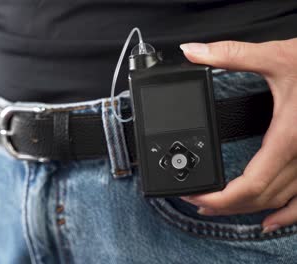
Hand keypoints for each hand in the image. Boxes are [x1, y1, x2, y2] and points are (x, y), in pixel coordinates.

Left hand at [179, 39, 296, 232]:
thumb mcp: (276, 56)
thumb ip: (231, 54)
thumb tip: (192, 52)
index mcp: (289, 136)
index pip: (251, 183)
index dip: (221, 198)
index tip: (198, 197)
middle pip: (261, 197)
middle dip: (225, 205)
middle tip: (197, 201)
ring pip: (279, 200)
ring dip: (248, 209)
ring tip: (218, 208)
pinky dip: (287, 215)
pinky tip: (269, 222)